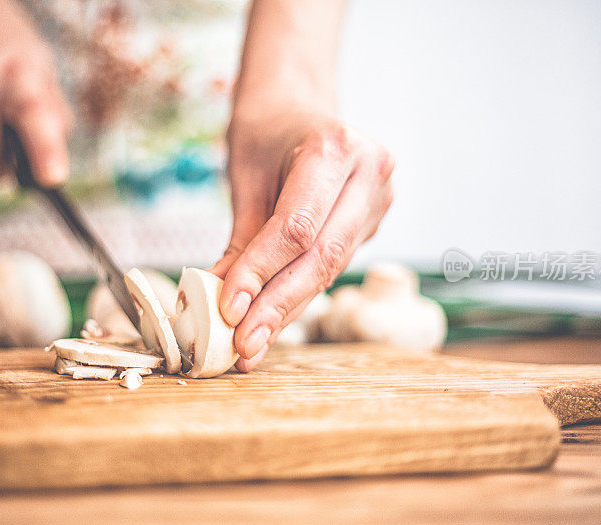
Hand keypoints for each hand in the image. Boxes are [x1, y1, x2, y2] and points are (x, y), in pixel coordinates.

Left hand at [210, 108, 394, 371]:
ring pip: (331, 268)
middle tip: (244, 345)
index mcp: (336, 147)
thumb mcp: (246, 176)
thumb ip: (242, 241)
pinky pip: (335, 263)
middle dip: (278, 306)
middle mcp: (370, 172)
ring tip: (253, 343)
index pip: (297, 227)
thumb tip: (220, 303)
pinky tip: (273, 320)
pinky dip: (301, 291)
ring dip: (289, 308)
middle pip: (323, 257)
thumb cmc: (267, 130)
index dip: (261, 273)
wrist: (298, 103)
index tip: (228, 309)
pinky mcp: (375, 220)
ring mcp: (380, 198)